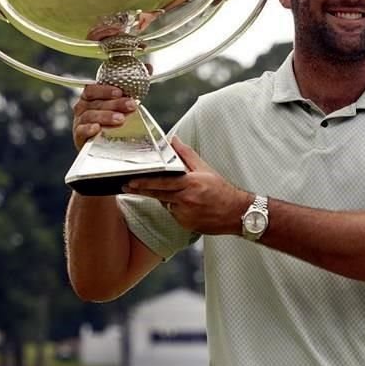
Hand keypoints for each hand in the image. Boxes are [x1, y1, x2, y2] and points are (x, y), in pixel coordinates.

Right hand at [71, 83, 139, 150]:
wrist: (99, 146)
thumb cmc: (108, 125)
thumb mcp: (113, 111)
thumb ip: (120, 105)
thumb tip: (133, 101)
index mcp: (88, 99)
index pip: (93, 90)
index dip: (106, 90)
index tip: (120, 93)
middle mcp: (82, 108)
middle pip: (96, 103)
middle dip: (115, 104)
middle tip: (130, 106)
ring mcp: (80, 122)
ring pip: (90, 115)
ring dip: (106, 116)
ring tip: (120, 119)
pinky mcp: (79, 136)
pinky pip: (82, 131)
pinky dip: (89, 129)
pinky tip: (97, 128)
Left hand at [123, 137, 252, 234]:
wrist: (236, 213)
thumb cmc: (221, 190)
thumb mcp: (205, 168)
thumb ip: (186, 154)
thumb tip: (173, 140)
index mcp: (190, 183)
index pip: (161, 182)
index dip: (144, 182)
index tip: (131, 181)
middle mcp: (186, 200)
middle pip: (157, 194)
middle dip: (142, 190)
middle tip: (128, 186)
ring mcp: (185, 214)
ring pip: (166, 204)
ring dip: (165, 198)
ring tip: (180, 194)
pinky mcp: (186, 225)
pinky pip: (174, 214)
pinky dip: (175, 208)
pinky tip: (188, 205)